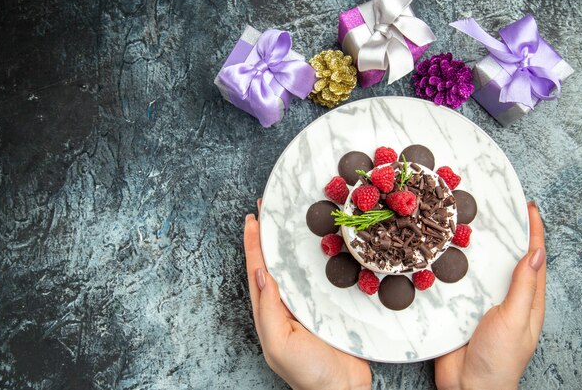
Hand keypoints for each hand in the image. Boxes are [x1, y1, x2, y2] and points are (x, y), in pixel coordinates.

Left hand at [243, 199, 370, 389]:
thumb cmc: (308, 373)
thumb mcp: (278, 344)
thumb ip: (268, 310)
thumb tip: (262, 273)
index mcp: (270, 311)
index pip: (258, 270)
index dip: (254, 244)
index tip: (252, 219)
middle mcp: (286, 304)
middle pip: (275, 263)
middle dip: (269, 236)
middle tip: (268, 209)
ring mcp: (307, 304)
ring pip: (297, 266)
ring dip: (291, 242)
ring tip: (289, 218)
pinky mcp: (328, 305)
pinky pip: (320, 276)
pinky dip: (317, 258)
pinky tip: (321, 245)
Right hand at [435, 201, 545, 389]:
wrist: (468, 386)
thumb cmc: (500, 359)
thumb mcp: (516, 319)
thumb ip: (524, 287)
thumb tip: (535, 253)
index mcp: (528, 300)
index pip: (534, 258)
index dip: (533, 232)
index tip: (528, 208)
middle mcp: (506, 297)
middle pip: (507, 258)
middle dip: (505, 232)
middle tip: (495, 207)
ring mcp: (483, 302)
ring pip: (481, 267)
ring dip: (476, 246)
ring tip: (468, 223)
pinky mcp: (460, 307)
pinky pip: (458, 281)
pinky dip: (454, 265)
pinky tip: (444, 253)